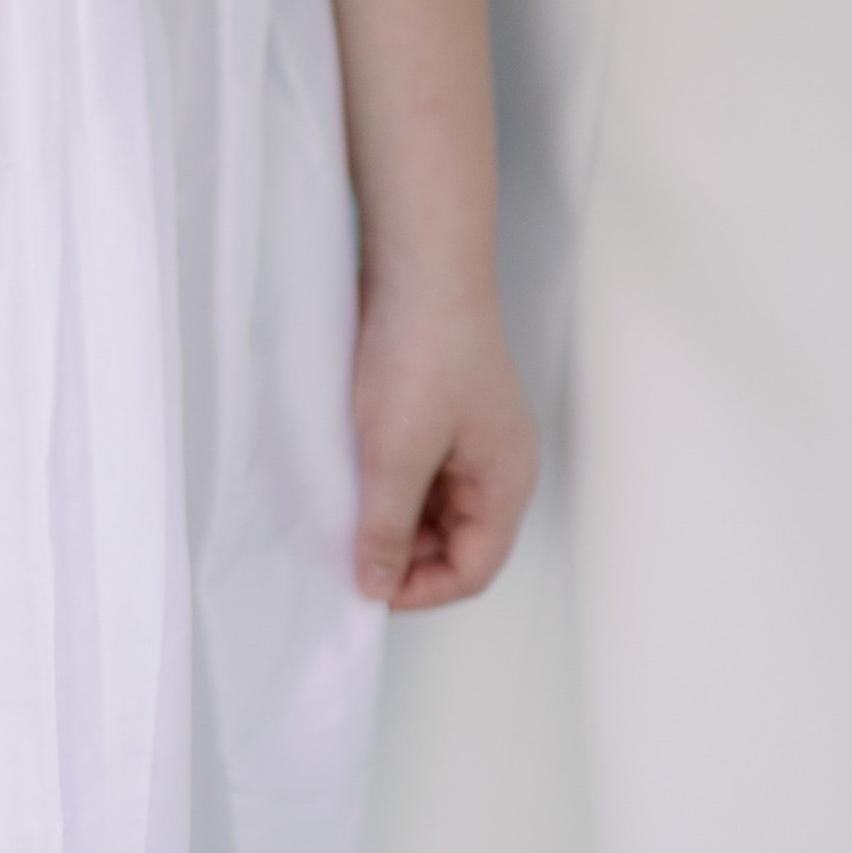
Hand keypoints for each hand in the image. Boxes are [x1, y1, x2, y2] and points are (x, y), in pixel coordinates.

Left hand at [351, 277, 536, 612]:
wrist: (419, 263)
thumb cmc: (422, 352)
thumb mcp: (396, 452)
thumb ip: (386, 525)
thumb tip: (375, 585)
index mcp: (506, 481)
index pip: (474, 568)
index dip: (421, 589)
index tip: (366, 587)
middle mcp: (498, 463)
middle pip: (457, 540)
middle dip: (404, 553)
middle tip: (346, 548)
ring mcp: (473, 434)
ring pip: (435, 504)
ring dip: (393, 514)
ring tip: (345, 508)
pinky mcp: (445, 408)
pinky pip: (422, 467)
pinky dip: (390, 479)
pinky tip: (352, 469)